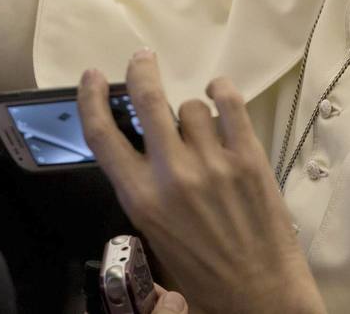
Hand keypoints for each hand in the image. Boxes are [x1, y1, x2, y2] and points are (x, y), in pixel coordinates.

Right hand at [79, 50, 326, 313]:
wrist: (259, 296)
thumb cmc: (201, 274)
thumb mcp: (152, 236)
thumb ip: (141, 190)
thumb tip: (136, 149)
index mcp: (140, 198)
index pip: (102, 135)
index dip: (91, 99)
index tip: (93, 77)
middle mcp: (172, 175)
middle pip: (146, 100)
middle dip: (141, 71)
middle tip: (142, 58)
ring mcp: (213, 163)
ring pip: (190, 106)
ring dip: (191, 113)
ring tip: (200, 130)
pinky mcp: (249, 158)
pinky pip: (230, 104)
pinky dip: (221, 91)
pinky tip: (217, 92)